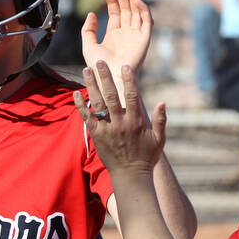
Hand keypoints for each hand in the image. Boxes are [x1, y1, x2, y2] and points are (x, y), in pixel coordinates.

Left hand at [73, 60, 165, 175]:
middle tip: (100, 62)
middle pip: (111, 96)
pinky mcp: (96, 135)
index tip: (125, 67)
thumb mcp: (159, 140)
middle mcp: (120, 123)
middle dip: (105, 78)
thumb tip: (163, 102)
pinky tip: (75, 93)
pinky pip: (87, 117)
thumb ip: (161, 120)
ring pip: (97, 104)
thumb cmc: (146, 157)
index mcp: (136, 122)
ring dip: (91, 86)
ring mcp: (107, 129)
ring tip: (86, 70)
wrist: (130, 176)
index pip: (132, 97)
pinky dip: (81, 105)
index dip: (129, 81)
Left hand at [81, 0, 152, 105]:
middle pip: (126, 9)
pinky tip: (136, 0)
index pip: (115, 12)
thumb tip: (91, 13)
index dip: (111, 0)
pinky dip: (144, 10)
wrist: (110, 78)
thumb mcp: (88, 45)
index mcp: (114, 35)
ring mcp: (136, 36)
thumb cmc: (98, 66)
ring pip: (137, 12)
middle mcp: (126, 34)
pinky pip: (147, 21)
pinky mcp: (144, 39)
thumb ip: (88, 29)